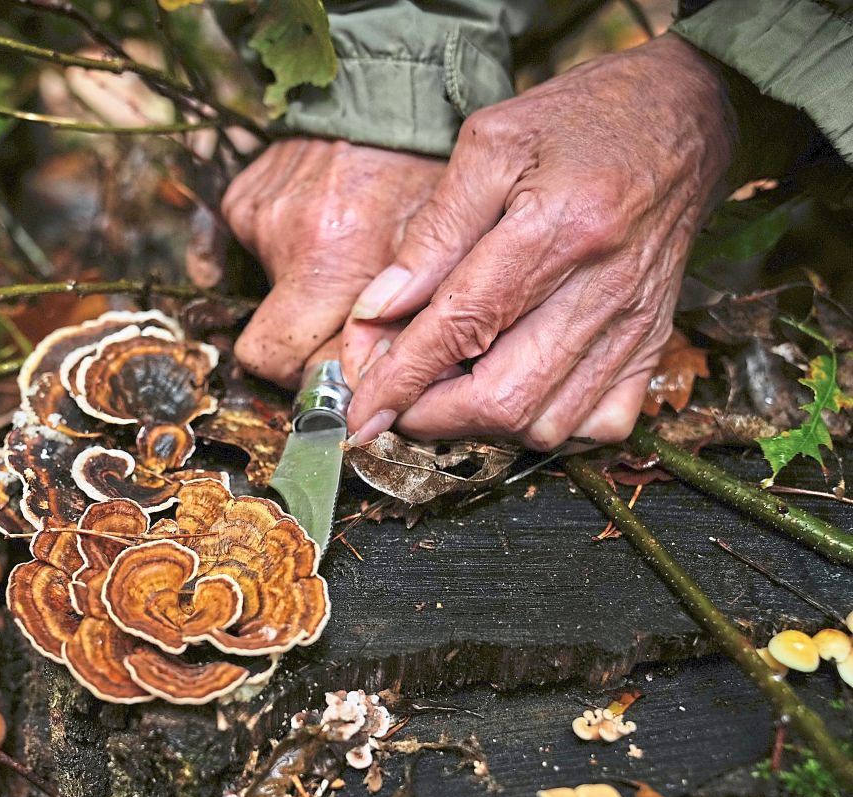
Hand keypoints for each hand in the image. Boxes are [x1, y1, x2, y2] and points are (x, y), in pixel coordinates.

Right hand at [223, 138, 445, 385]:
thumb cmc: (422, 177)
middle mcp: (286, 240)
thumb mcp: (434, 254)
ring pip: (266, 299)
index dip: (313, 375)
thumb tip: (370, 386)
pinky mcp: (241, 197)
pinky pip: (253, 253)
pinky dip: (281, 252)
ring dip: (301, 293)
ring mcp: (258, 216)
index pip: (285, 362)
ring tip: (345, 255)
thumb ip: (401, 326)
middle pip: (263, 348)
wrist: (393, 95)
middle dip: (298, 352)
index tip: (343, 369)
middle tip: (340, 333)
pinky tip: (317, 231)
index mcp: (333, 261)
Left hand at [345, 34, 733, 449]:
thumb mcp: (490, 146)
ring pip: (546, 423)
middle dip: (432, 415)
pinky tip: (513, 391)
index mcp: (559, 226)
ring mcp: (635, 325)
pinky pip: (598, 425)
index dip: (402, 379)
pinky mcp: (654, 344)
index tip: (362, 414)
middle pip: (504, 396)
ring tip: (445, 387)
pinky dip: (545, 426)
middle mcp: (605, 288)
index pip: (463, 326)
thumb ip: (432, 233)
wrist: (688, 116)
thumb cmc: (581, 122)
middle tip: (395, 397)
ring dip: (480, 424)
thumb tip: (377, 311)